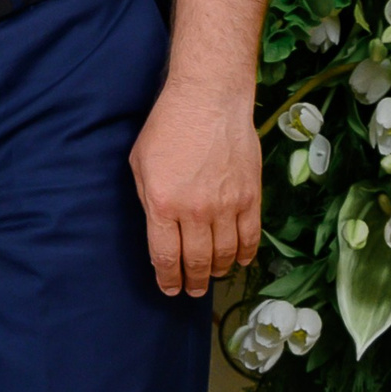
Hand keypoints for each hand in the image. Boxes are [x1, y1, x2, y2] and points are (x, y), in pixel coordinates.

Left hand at [129, 77, 262, 295]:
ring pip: (226, 253)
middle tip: (193, 290)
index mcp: (162, 205)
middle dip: (194, 281)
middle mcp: (194, 212)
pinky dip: (246, 254)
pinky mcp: (251, 197)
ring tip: (214, 277)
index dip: (168, 278)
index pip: (166, 257)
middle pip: (197, 261)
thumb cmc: (167, 127)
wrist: (209, 101)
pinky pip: (251, 236)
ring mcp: (226, 206)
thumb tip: (158, 228)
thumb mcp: (139, 164)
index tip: (170, 289)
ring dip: (220, 270)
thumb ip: (147, 199)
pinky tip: (240, 261)